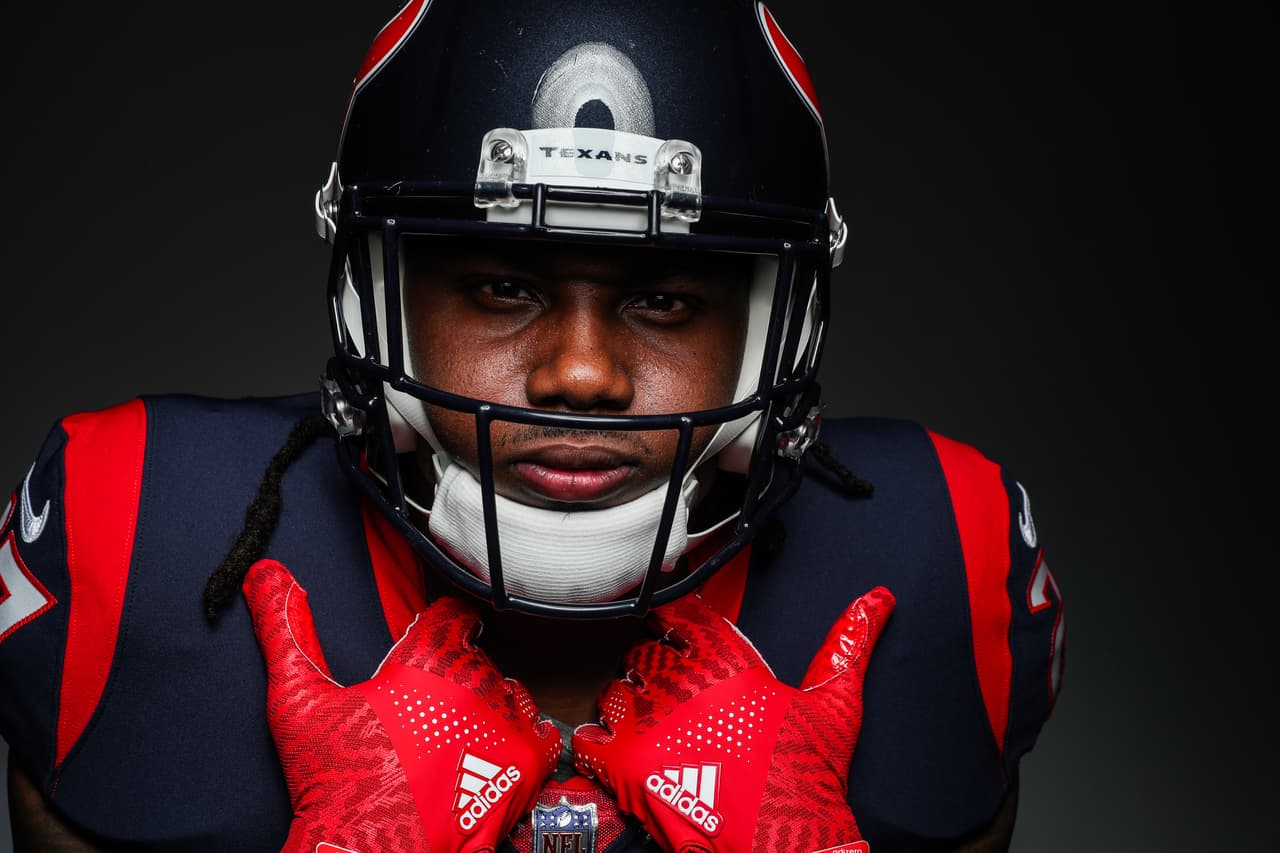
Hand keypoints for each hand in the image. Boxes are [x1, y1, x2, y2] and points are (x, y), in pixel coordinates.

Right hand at [242, 559, 561, 852]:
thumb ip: (285, 629)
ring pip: (507, 692)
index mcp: (428, 659)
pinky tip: (491, 752)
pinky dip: (521, 738)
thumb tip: (266, 574)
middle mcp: (474, 683)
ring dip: (487, 706)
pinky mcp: (527, 764)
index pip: (452, 614)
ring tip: (452, 735)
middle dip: (454, 675)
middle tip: (425, 707)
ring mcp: (505, 724)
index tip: (429, 639)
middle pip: (477, 657)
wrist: (370, 852)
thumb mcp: (298, 698)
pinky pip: (541, 730)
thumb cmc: (335, 783)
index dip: (438, 626)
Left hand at [573, 587, 894, 852]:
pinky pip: (592, 737)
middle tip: (666, 687)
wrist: (787, 843)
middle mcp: (684, 686)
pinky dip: (597, 739)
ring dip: (626, 701)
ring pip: (616, 689)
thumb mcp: (835, 704)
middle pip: (644, 652)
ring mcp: (652, 725)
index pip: (682, 616)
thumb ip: (849, 644)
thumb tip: (876, 601)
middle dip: (653, 666)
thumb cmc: (810, 778)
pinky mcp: (627, 766)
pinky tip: (614, 747)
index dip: (674, 622)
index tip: (671, 628)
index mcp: (728, 664)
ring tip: (644, 719)